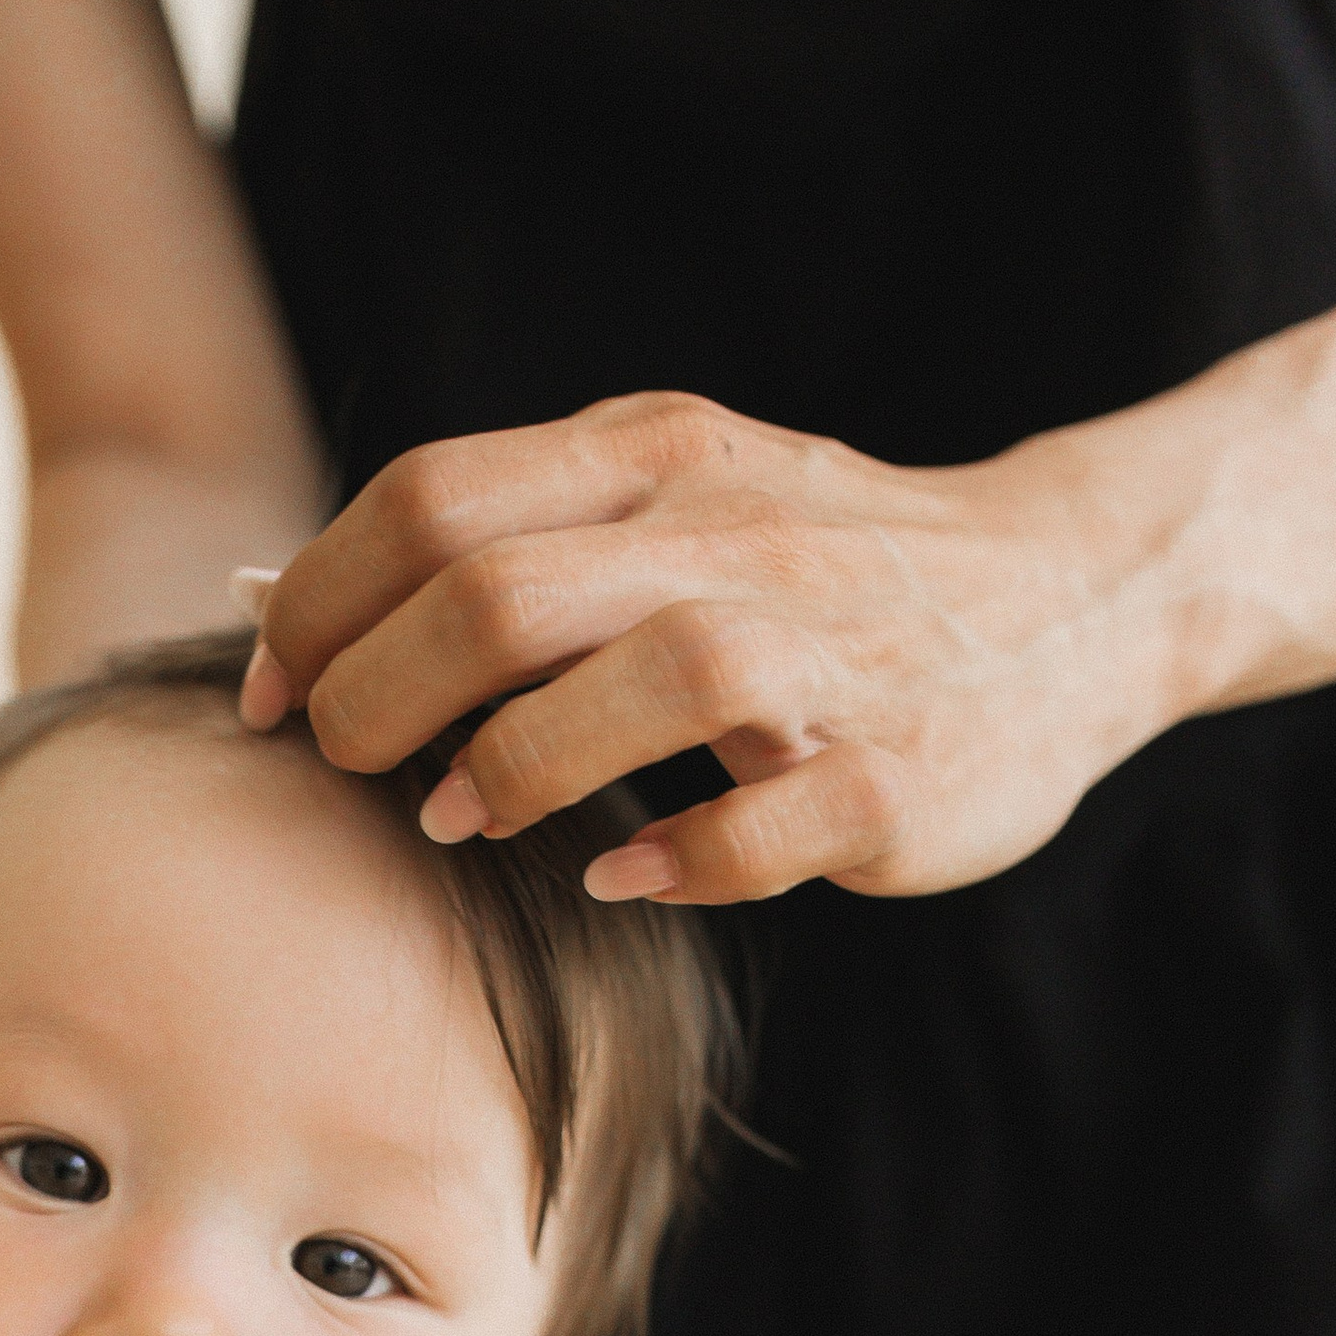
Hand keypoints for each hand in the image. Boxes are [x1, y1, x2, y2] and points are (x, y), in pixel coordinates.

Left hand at [239, 391, 1191, 909]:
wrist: (1069, 595)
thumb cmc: (817, 567)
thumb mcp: (660, 502)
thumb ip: (491, 540)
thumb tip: (266, 604)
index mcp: (656, 460)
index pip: (436, 501)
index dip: (318, 603)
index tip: (267, 691)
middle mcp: (734, 537)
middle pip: (505, 590)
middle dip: (379, 689)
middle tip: (341, 760)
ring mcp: (827, 657)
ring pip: (650, 677)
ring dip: (521, 761)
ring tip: (456, 817)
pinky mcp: (895, 774)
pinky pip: (772, 822)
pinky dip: (678, 855)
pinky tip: (616, 875)